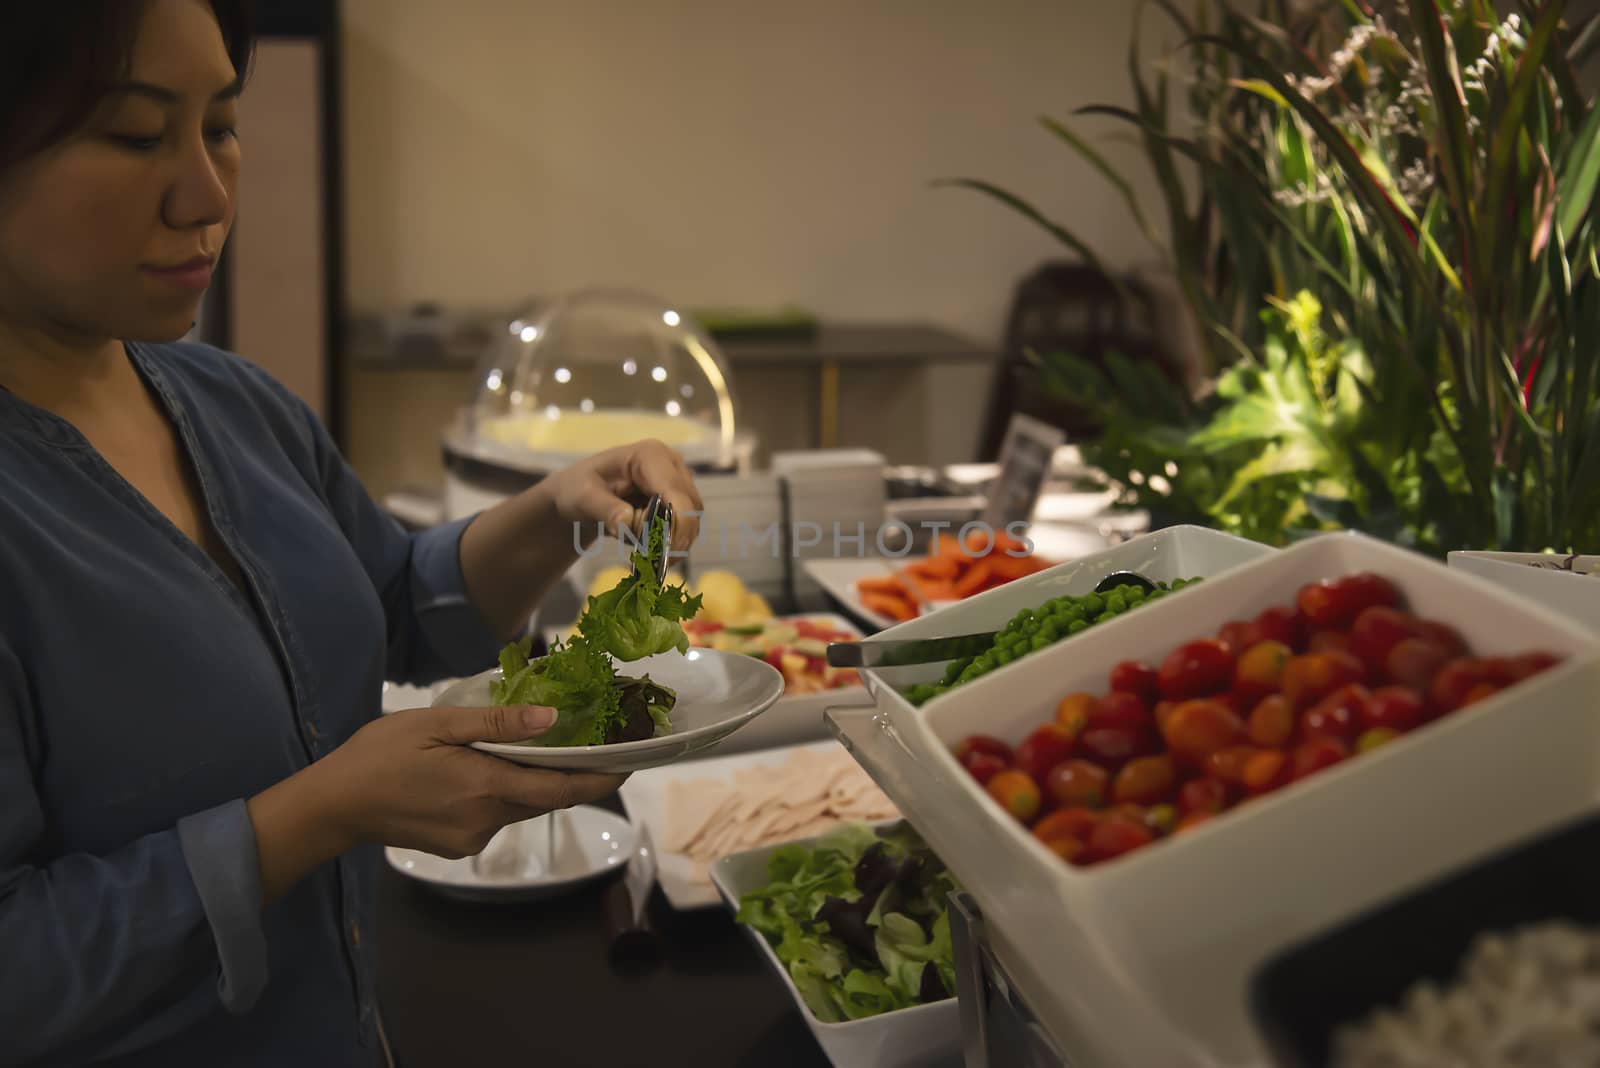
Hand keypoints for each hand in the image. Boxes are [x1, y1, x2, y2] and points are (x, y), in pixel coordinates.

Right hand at [316, 704, 626, 858]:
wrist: (334, 806)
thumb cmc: (380, 754)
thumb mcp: (437, 723)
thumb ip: (496, 724)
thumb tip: (550, 719)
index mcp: (485, 787)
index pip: (562, 789)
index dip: (601, 778)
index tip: (631, 760)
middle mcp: (486, 821)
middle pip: (545, 797)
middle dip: (570, 773)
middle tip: (592, 739)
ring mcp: (472, 839)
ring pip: (521, 806)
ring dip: (531, 781)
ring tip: (537, 746)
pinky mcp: (459, 846)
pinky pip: (496, 816)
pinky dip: (503, 793)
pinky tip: (485, 769)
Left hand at [546, 438, 704, 553]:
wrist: (579, 495)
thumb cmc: (578, 489)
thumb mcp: (583, 498)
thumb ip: (605, 510)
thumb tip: (627, 524)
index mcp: (651, 456)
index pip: (676, 493)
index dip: (677, 524)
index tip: (665, 554)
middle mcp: (672, 465)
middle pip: (690, 508)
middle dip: (673, 538)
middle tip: (654, 564)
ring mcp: (679, 483)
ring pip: (691, 522)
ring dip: (671, 544)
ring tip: (644, 558)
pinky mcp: (679, 502)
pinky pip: (685, 529)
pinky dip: (669, 544)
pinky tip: (647, 551)